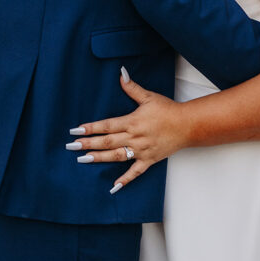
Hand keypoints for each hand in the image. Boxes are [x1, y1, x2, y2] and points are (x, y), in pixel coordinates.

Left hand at [67, 69, 187, 193]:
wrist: (187, 125)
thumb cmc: (168, 110)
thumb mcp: (149, 97)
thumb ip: (132, 88)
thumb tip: (121, 74)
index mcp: (132, 121)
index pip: (107, 125)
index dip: (90, 128)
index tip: (76, 130)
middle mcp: (134, 137)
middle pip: (107, 141)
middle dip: (88, 144)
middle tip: (72, 147)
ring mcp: (141, 150)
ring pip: (116, 156)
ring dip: (99, 158)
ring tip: (83, 160)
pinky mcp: (149, 160)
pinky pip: (135, 172)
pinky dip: (125, 180)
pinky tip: (113, 186)